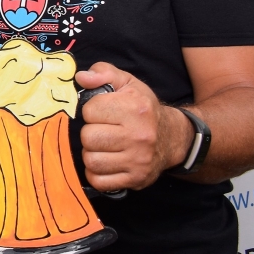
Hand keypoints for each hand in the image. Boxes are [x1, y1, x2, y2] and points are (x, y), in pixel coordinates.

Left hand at [77, 62, 192, 190]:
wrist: (171, 138)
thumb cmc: (143, 110)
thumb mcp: (127, 84)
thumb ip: (103, 73)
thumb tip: (82, 77)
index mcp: (136, 109)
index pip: (89, 111)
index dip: (92, 110)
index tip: (102, 112)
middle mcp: (139, 136)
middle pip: (88, 138)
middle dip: (91, 132)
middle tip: (103, 130)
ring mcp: (138, 160)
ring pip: (91, 161)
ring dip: (92, 153)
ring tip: (105, 146)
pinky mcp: (136, 179)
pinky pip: (98, 181)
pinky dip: (97, 173)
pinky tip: (107, 161)